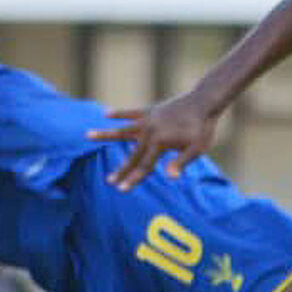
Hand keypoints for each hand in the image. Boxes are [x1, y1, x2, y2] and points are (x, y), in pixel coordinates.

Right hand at [86, 92, 220, 191]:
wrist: (204, 102)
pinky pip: (131, 112)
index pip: (144, 165)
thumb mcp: (197, 148)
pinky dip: (119, 113)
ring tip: (87, 135)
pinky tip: (106, 115)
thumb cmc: (203, 128)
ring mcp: (148, 119)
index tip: (121, 190)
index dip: (134, 178)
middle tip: (109, 181)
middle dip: (122, 169)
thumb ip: (181, 162)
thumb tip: (170, 178)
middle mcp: (149, 131)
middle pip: (133, 154)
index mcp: (160, 143)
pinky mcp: (150, 110)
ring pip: (122, 129)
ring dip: (105, 134)